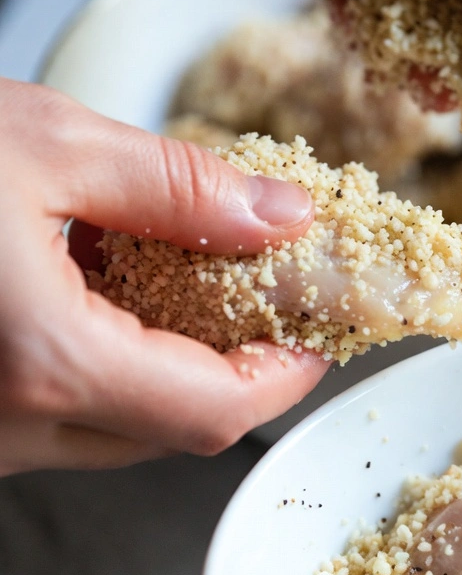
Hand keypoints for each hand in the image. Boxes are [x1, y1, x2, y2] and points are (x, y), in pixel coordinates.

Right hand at [0, 80, 324, 474]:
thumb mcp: (50, 146)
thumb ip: (181, 188)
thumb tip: (280, 214)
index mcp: (44, 363)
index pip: (213, 412)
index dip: (283, 379)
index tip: (316, 339)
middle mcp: (2, 425)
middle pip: (171, 428)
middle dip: (234, 371)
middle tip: (269, 305)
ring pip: (114, 427)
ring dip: (170, 366)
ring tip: (197, 286)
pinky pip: (56, 412)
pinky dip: (106, 364)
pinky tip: (107, 293)